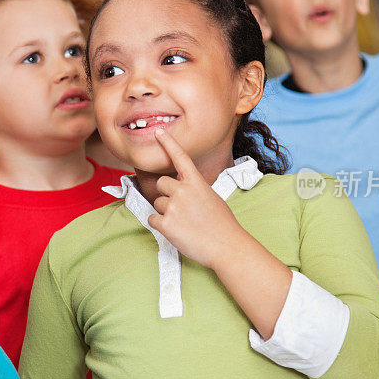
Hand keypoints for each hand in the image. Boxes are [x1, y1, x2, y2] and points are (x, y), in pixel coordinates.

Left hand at [147, 129, 248, 268]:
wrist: (226, 246)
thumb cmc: (222, 224)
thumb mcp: (211, 197)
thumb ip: (194, 189)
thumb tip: (182, 187)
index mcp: (196, 182)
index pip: (179, 157)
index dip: (168, 143)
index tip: (158, 132)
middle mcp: (183, 191)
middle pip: (161, 183)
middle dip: (166, 193)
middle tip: (180, 208)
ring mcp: (173, 207)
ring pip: (158, 203)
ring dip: (166, 212)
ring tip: (184, 223)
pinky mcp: (166, 224)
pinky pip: (152, 219)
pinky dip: (161, 225)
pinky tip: (177, 231)